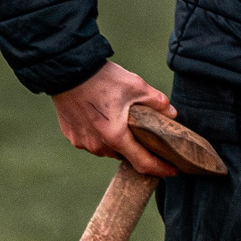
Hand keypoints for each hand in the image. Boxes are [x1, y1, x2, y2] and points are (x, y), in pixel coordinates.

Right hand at [49, 62, 178, 176]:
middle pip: (125, 155)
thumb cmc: (103, 78)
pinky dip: (101, 135)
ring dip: (117, 141)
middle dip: (137, 149)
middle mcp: (98, 145)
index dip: (160, 169)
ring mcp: (83, 142)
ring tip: (122, 123)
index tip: (173, 170)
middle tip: (146, 136)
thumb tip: (172, 114)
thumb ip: (157, 102)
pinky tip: (102, 118)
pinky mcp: (72, 136)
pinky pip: (92, 141)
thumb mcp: (137, 86)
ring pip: (107, 149)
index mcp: (116, 136)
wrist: (67, 70)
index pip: (143, 164)